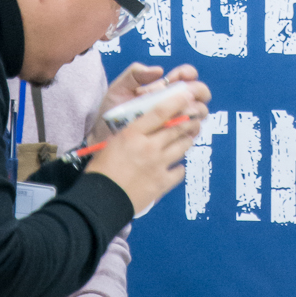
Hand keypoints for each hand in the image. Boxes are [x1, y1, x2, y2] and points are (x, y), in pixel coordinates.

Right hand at [85, 83, 207, 214]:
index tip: (187, 95)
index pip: (160, 112)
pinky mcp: (162, 182)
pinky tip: (176, 165)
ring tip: (187, 138)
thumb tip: (148, 126)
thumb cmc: (101, 171)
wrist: (100, 201)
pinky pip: (181, 170)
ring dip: (187, 140)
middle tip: (195, 117)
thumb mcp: (112, 143)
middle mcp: (149, 147)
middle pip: (178, 128)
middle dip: (190, 120)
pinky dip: (180, 166)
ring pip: (183, 146)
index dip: (177, 101)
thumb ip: (132, 133)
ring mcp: (158, 165)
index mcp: (132, 134)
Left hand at [99, 63, 209, 130]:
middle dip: (198, 92)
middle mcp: (171, 103)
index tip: (184, 77)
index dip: (189, 74)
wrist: (102, 140)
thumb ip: (134, 74)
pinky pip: (190, 132)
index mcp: (161, 89)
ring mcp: (174, 121)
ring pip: (198, 112)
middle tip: (189, 98)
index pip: (184, 76)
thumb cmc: (110, 114)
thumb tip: (159, 70)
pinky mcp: (174, 138)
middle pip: (198, 93)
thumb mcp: (118, 90)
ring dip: (196, 111)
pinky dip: (191, 129)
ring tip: (184, 115)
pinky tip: (181, 130)